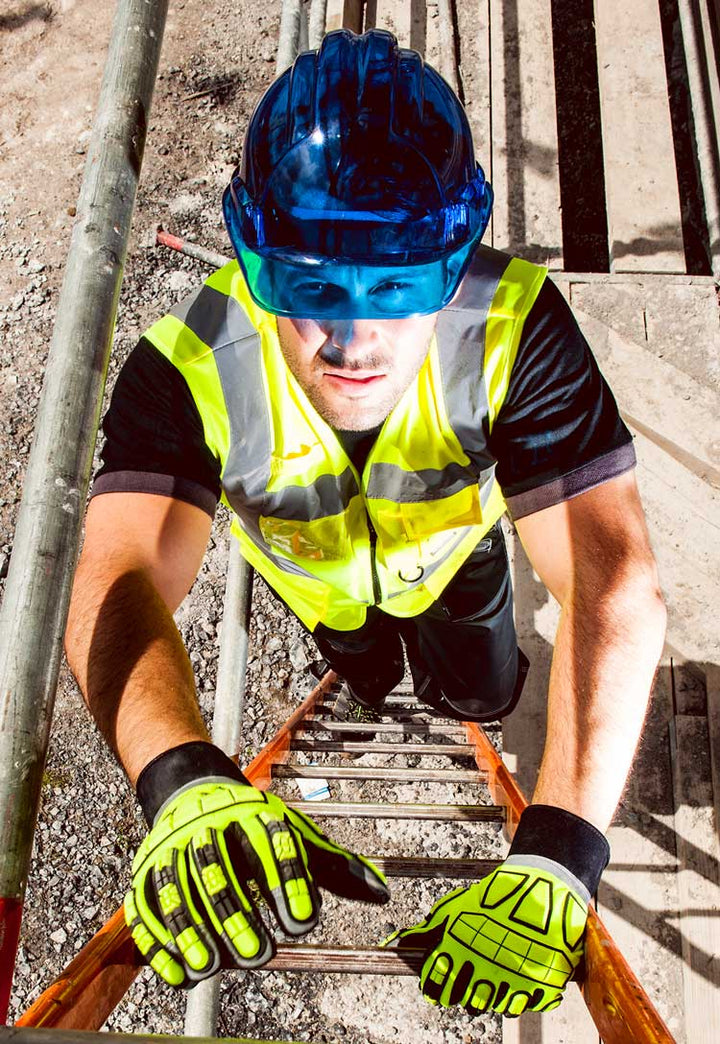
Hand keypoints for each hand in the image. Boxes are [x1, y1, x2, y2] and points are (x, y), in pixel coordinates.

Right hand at [125, 777, 388, 986]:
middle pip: (219, 869)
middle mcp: (209, 826)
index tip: (303, 921)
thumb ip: (333, 868)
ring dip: (192, 929)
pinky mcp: (146, 871)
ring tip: (213, 965)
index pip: (271, 846)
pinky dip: (159, 942)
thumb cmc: (253, 825)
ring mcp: (173, 848)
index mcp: (252, 815)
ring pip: (177, 888)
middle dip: (236, 913)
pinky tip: (181, 974)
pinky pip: (144, 906)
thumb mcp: (294, 835)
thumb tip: (381, 894)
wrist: (193, 790)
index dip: (288, 881)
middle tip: (259, 954)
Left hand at [383, 859, 587, 1016]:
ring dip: (490, 994)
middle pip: (466, 1002)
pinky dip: (517, 997)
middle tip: (471, 974)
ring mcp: (513, 980)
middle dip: (465, 990)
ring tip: (494, 973)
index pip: (436, 988)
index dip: (437, 987)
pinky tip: (515, 979)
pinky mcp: (539, 986)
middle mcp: (483, 969)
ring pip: (492, 1006)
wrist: (539, 889)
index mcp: (459, 951)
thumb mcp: (455, 909)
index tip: (440, 984)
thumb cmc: (494, 898)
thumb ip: (427, 930)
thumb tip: (397, 942)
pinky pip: (522, 1006)